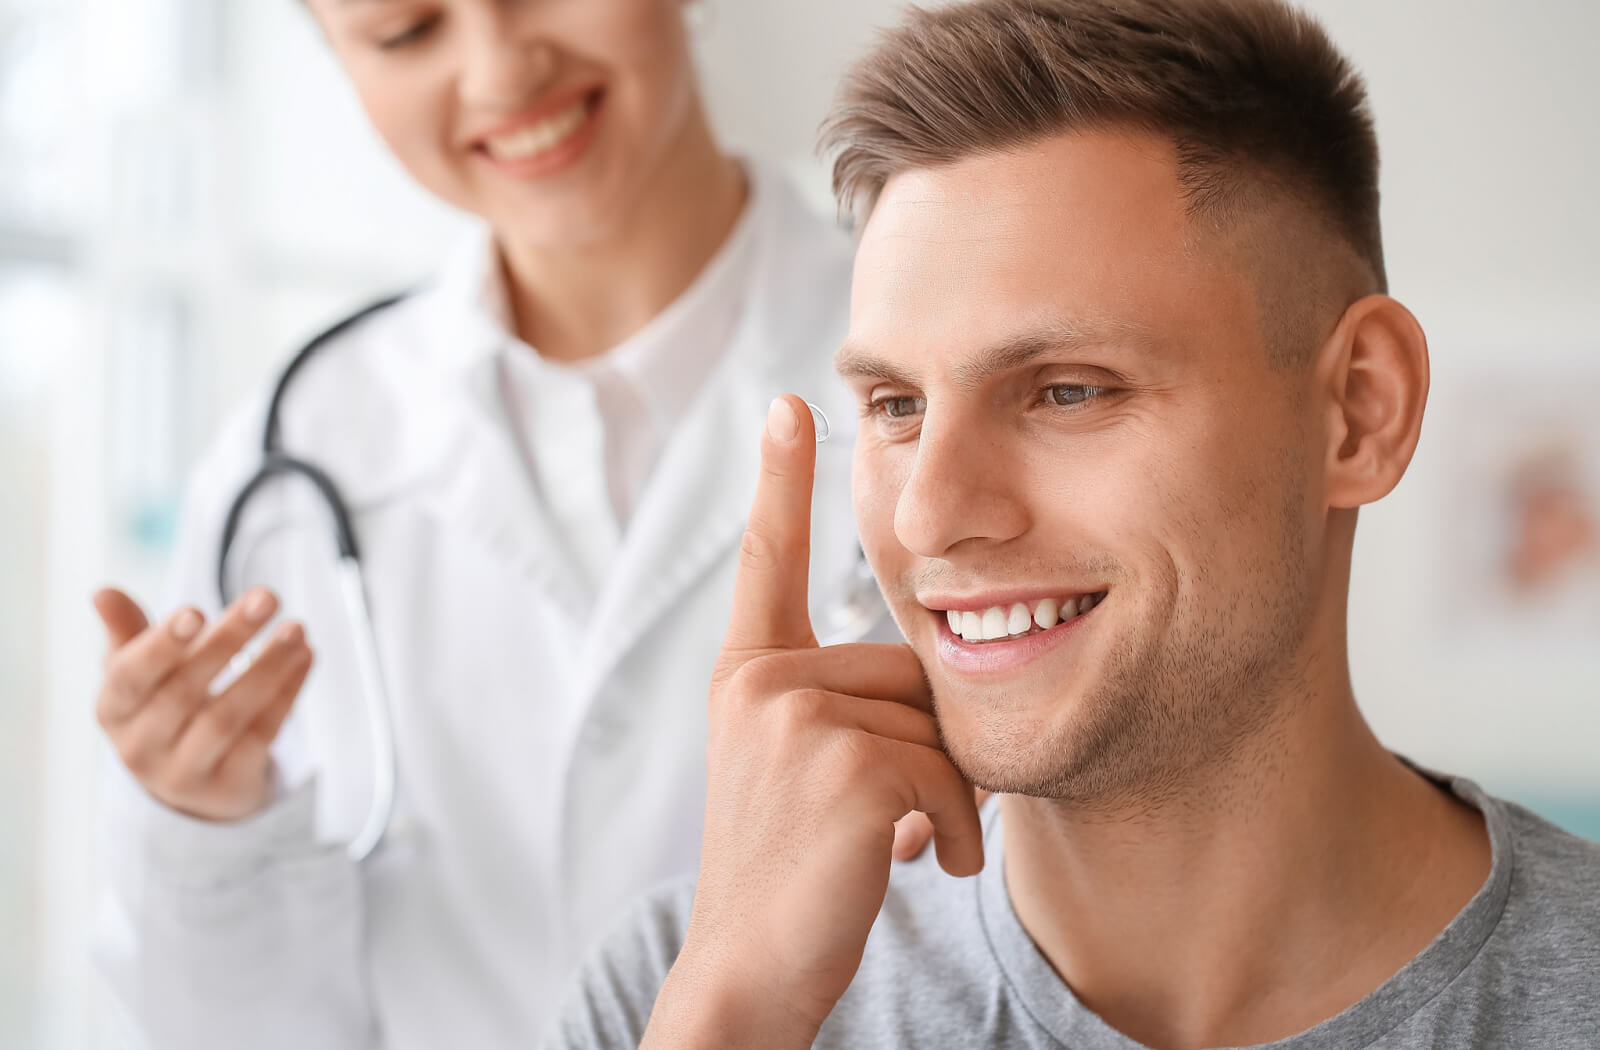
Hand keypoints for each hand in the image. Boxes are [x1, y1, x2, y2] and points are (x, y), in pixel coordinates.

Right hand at [93, 587, 311, 822]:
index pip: (130, 678)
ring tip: (295, 628)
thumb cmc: (161, 706)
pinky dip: (286, 694)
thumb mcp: (138, 672)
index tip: (196, 611)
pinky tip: (305, 656)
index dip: (160, 647)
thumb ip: (127, 630)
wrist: (192, 784)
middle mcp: (141, 747)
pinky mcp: (229, 786)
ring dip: (267, 668)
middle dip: (228, 641)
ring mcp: (184, 773)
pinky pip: (261, 737)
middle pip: (185, 692)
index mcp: (114, 709)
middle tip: (267, 597)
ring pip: (227, 717)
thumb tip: (103, 592)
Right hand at [643, 396, 983, 1049]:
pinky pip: (948, 771)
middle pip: (910, 670)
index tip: (792, 401)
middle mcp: (764, 682)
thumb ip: (843, 705)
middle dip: (928, 747)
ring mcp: (797, 716)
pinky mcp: (843, 761)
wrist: (751, 971)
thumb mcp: (799, 770)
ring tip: (898, 846)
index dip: (780, 480)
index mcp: (750, 676)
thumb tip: (938, 666)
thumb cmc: (794, 875)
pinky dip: (955, 827)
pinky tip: (912, 860)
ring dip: (947, 796)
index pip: (769, 563)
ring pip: (937, 724)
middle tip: (888, 819)